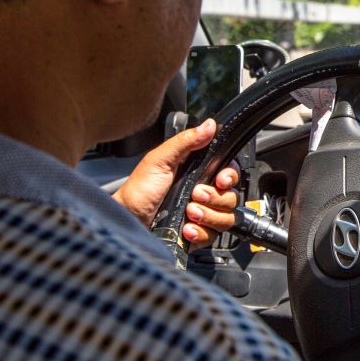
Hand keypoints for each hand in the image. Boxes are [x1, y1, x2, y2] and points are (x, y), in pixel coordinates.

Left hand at [112, 119, 238, 246]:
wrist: (128, 219)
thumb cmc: (138, 190)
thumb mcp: (160, 159)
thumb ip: (186, 141)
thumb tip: (209, 124)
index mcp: (198, 174)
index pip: (229, 173)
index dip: (229, 177)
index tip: (220, 180)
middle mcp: (204, 195)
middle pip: (231, 197)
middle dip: (214, 198)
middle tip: (194, 195)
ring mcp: (202, 216)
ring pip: (226, 218)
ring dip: (207, 216)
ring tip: (188, 213)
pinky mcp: (198, 235)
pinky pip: (213, 236)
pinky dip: (200, 233)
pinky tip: (185, 229)